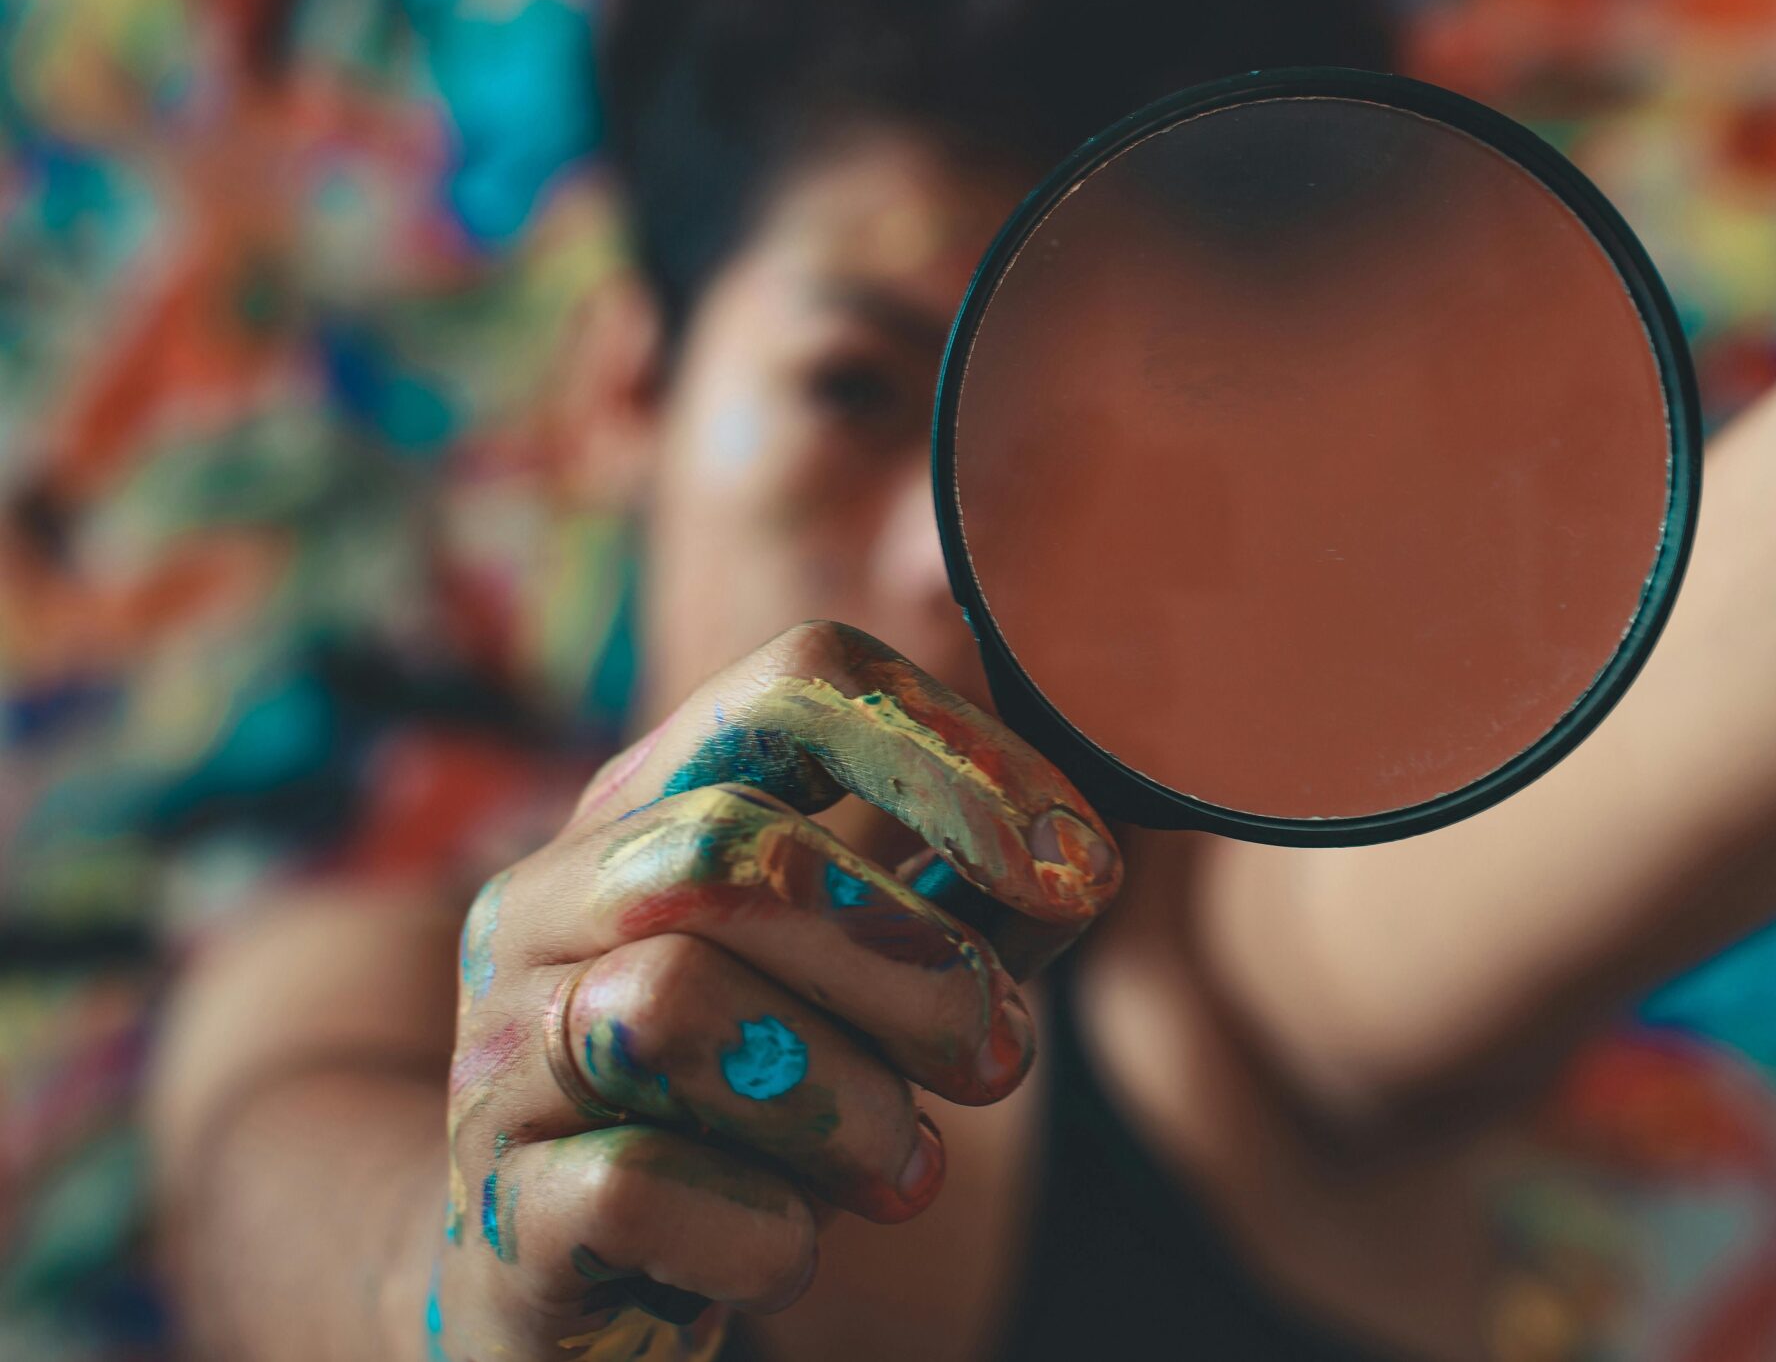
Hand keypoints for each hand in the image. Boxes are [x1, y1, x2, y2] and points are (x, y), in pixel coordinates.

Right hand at [426, 622, 1118, 1359]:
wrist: (566, 1283)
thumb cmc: (751, 1104)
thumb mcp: (869, 985)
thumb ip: (972, 907)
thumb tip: (1089, 856)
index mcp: (648, 808)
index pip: (795, 683)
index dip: (955, 754)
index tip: (1073, 862)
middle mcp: (546, 903)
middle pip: (732, 845)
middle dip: (911, 953)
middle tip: (1002, 1054)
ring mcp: (497, 1054)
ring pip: (677, 1009)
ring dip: (849, 1105)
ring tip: (902, 1167)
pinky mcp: (497, 1213)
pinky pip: (636, 1187)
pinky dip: (762, 1231)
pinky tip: (791, 1244)